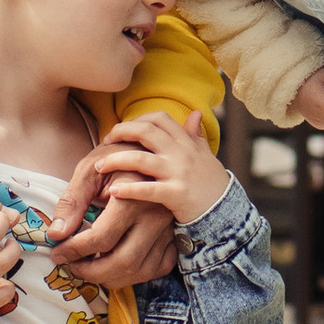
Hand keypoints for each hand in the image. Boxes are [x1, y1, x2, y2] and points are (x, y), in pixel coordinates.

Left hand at [45, 153, 186, 287]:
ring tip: (90, 267)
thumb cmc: (115, 158)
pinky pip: (158, 268)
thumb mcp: (88, 171)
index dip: (73, 250)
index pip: (100, 239)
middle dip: (91, 271)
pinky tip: (117, 266)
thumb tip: (56, 234)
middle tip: (71, 265)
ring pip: (140, 270)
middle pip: (123, 261)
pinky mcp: (173, 235)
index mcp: (132, 198)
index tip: (57, 251)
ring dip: (111, 278)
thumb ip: (71, 202)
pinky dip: (137, 275)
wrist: (148, 150)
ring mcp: (167, 228)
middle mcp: (154, 216)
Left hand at [52, 111, 229, 241]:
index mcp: (186, 142)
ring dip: (115, 160)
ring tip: (98, 166)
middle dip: (121, 133)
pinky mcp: (176, 194)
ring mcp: (178, 173)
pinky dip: (128, 189)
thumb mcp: (205, 154)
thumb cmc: (211, 182)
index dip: (137, 119)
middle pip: (146, 132)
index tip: (124, 129)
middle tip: (105, 142)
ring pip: (141, 159)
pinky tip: (113, 191)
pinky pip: (148, 190)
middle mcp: (181, 153)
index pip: (159, 118)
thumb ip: (195, 134)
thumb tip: (195, 112)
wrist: (225, 210)